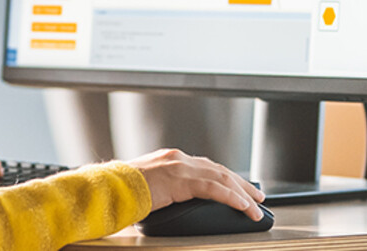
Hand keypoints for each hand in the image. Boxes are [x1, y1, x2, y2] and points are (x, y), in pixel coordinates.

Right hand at [125, 149, 265, 220]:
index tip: (240, 187)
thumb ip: (165, 189)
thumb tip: (172, 201)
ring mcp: (179, 167)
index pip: (207, 166)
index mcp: (171, 159)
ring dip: (242, 194)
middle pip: (219, 170)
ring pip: (221, 178)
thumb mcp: (148, 186)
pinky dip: (232, 198)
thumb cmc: (121, 190)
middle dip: (242, 184)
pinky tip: (243, 207)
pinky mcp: (180, 180)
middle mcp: (178, 158)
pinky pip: (214, 189)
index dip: (227, 177)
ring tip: (255, 208)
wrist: (108, 188)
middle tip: (258, 197)